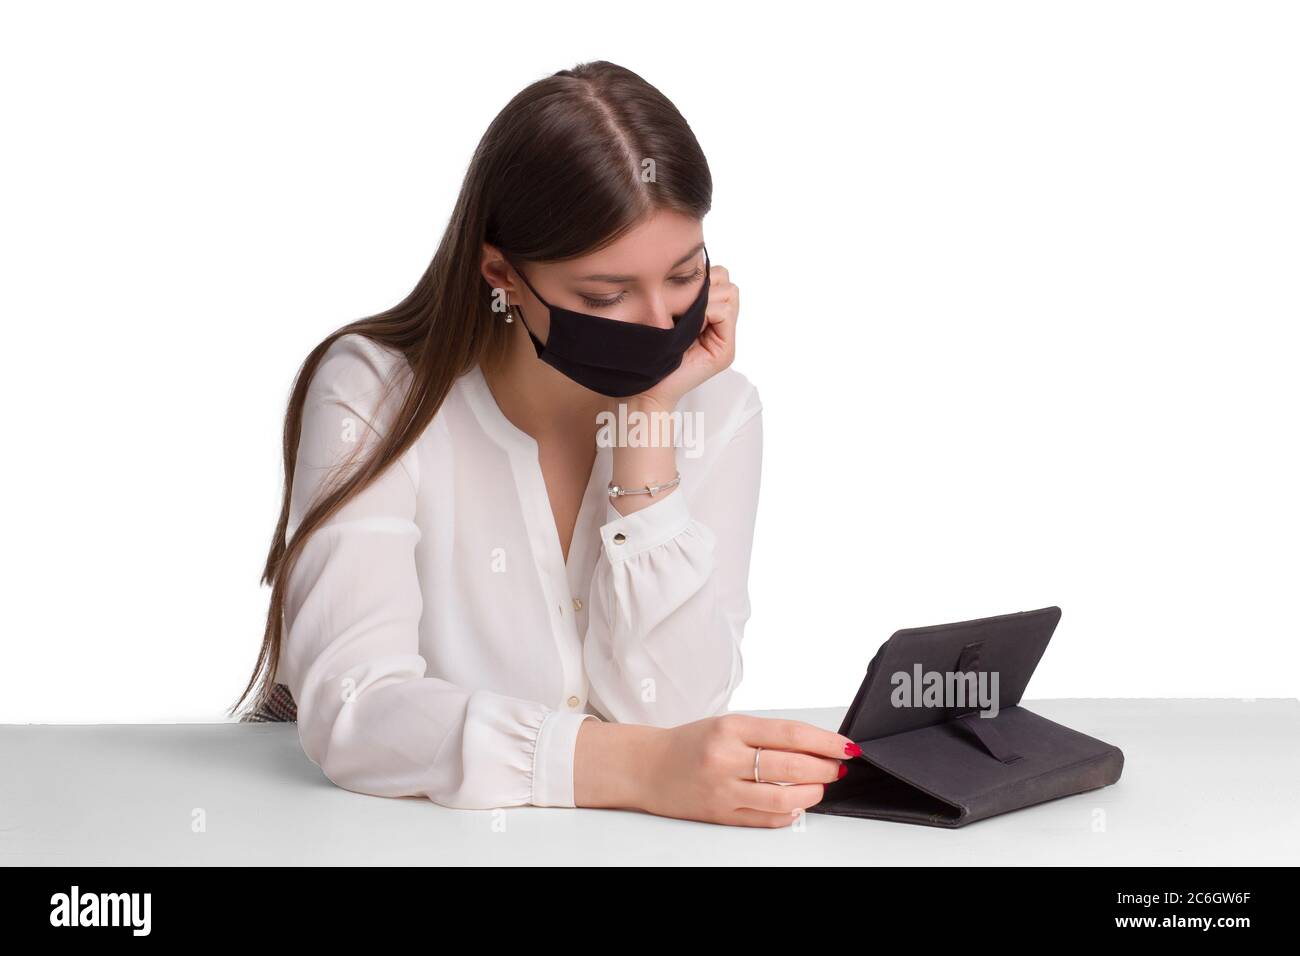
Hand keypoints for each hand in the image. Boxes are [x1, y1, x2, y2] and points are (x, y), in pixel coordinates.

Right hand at [579, 714, 854, 827]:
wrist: (646, 767)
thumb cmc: (688, 744)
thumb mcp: (725, 724)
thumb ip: (765, 735)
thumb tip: (812, 745)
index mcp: (730, 728)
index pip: (791, 733)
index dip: (825, 741)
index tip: (846, 746)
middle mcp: (726, 758)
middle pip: (792, 766)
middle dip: (825, 767)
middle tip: (838, 767)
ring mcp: (724, 789)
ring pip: (783, 798)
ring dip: (812, 793)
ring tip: (821, 787)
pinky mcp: (721, 814)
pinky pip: (766, 819)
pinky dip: (789, 814)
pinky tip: (796, 806)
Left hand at [636, 260, 737, 409]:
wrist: (644, 385)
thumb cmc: (646, 349)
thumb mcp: (666, 311)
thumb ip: (683, 292)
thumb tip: (691, 265)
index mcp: (707, 315)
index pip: (719, 277)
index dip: (701, 277)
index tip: (677, 293)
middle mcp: (720, 326)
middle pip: (727, 282)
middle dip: (706, 285)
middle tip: (682, 304)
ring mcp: (725, 339)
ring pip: (730, 293)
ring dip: (706, 298)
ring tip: (686, 316)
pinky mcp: (725, 351)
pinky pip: (725, 311)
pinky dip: (707, 312)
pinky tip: (690, 326)